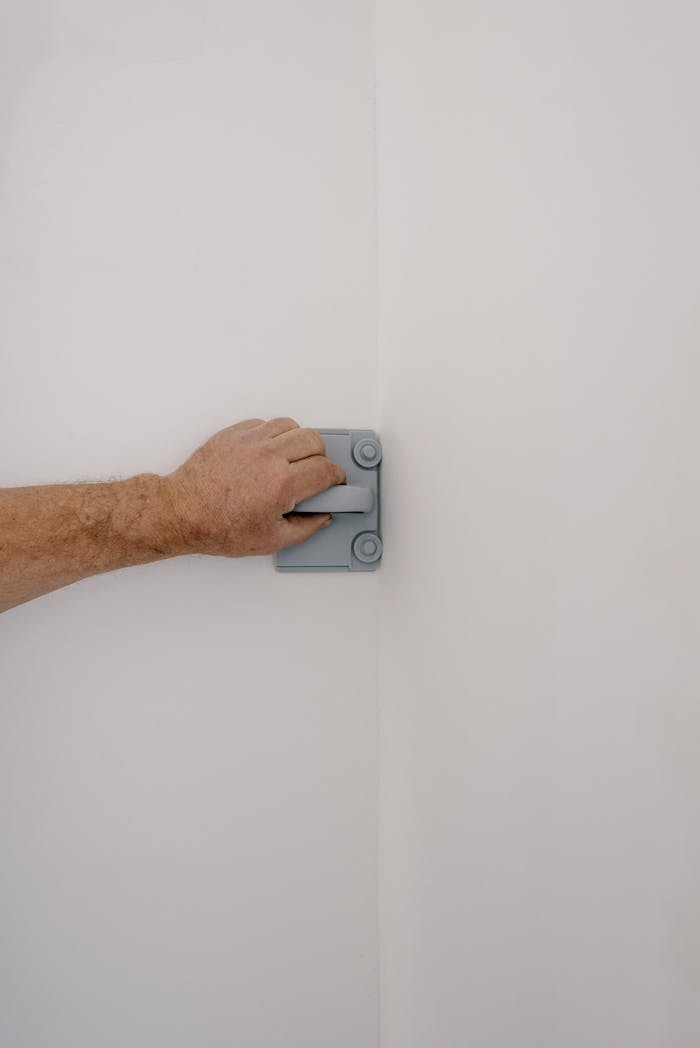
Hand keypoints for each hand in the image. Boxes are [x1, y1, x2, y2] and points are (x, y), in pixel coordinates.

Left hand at [164, 418, 345, 556]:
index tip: (335, 484)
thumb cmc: (217, 526)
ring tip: (293, 460)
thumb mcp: (270, 540)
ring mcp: (250, 441)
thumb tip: (321, 517)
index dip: (336, 479)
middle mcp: (268, 457)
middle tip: (315, 473)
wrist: (182, 511)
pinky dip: (274, 435)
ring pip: (291, 425)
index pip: (326, 470)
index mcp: (281, 484)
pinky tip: (270, 452)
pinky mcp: (233, 433)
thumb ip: (305, 528)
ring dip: (299, 442)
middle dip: (321, 457)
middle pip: (314, 440)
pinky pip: (265, 423)